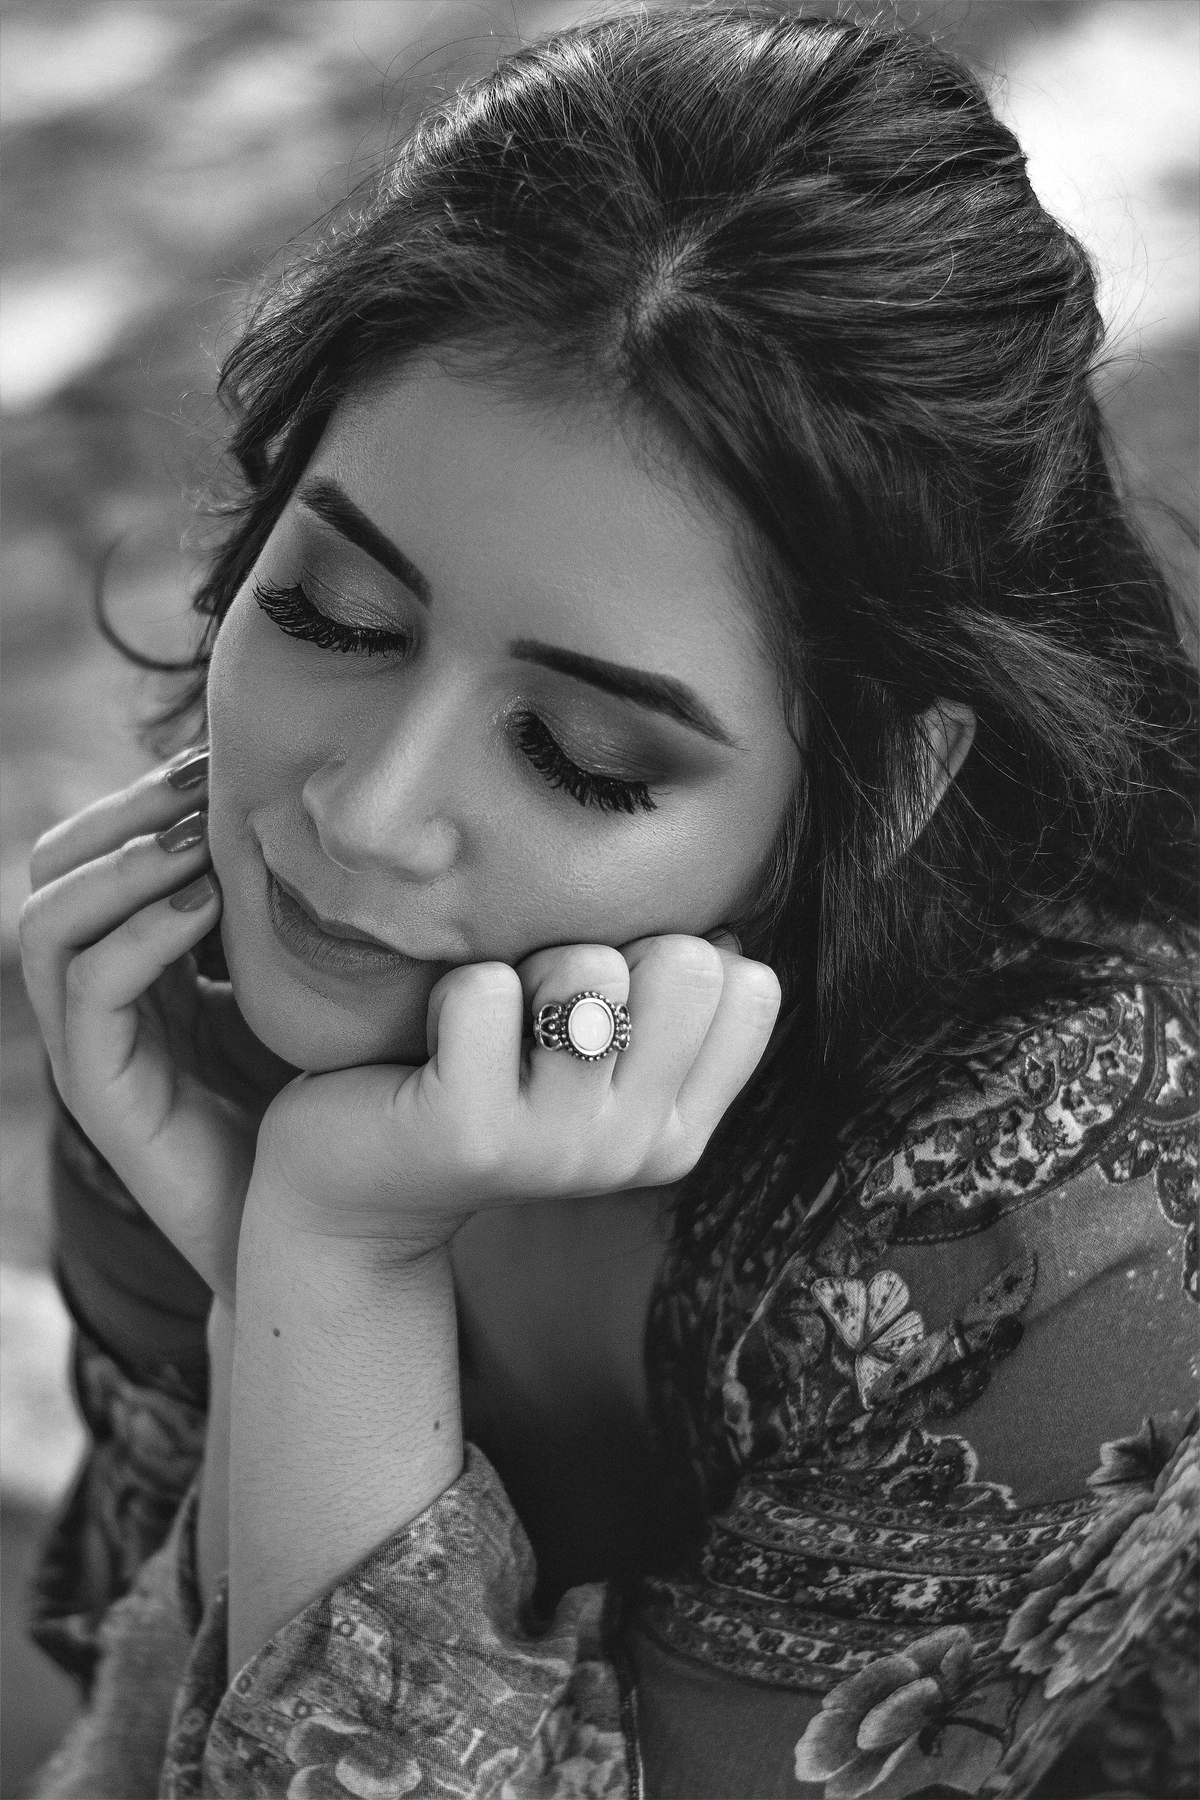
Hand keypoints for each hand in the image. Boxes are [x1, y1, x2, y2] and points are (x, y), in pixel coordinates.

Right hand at [19, 752, 295, 1301]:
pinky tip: (203, 904)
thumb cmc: (332, 1101)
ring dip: (122, 863)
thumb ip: (299, 911)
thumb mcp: (315, 980)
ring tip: (200, 838)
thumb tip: (336, 816)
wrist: (323, 1232)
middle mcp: (101, 995)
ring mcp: (91, 1044)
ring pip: (46, 920)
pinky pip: (87, 991)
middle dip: (127, 810)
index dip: (150, 793)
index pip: (100, 847)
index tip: (227, 756)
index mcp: (143, 960)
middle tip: (207, 780)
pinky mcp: (102, 1092)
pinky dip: (137, 932)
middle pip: (55, 867)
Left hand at [250, 934, 780, 1257]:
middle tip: (538, 1011)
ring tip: (488, 1028)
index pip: (752, 988)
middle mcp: (634, 1147)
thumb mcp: (596, 1062)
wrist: (354, 1194)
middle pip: (688, 963)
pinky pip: (485, 990)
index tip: (605, 1004)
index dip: (673, 956)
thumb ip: (668, 1011)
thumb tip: (725, 931)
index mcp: (679, 1130)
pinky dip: (452, 989)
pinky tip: (434, 1042)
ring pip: (590, 970)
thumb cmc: (485, 1085)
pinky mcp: (470, 1132)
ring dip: (528, 967)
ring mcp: (556, 1147)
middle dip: (607, 951)